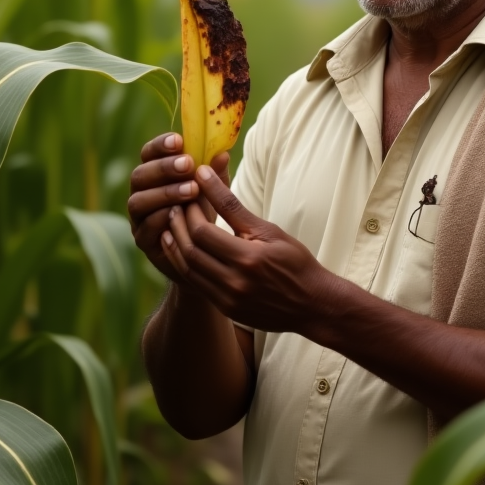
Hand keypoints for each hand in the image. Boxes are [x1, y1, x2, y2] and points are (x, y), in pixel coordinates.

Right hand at [128, 133, 229, 281]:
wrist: (201, 251)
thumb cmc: (203, 210)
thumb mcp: (211, 189)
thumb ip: (214, 173)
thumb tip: (223, 153)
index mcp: (154, 174)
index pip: (148, 154)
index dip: (160, 145)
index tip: (179, 140)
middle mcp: (141, 193)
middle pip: (139, 175)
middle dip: (163, 168)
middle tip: (187, 164)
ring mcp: (138, 217)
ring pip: (139, 201)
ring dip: (165, 193)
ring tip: (192, 190)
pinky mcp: (142, 240)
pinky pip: (146, 227)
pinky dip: (162, 218)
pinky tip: (181, 213)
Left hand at [159, 166, 338, 332]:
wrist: (311, 303)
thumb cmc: (294, 260)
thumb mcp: (267, 230)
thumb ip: (232, 205)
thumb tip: (205, 175)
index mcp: (248, 259)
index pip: (202, 232)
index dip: (191, 211)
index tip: (190, 193)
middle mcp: (234, 283)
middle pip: (190, 251)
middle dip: (178, 225)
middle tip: (176, 205)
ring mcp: (228, 300)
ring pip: (188, 270)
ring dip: (176, 245)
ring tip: (173, 224)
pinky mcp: (226, 309)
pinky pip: (196, 284)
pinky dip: (185, 264)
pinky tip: (183, 249)